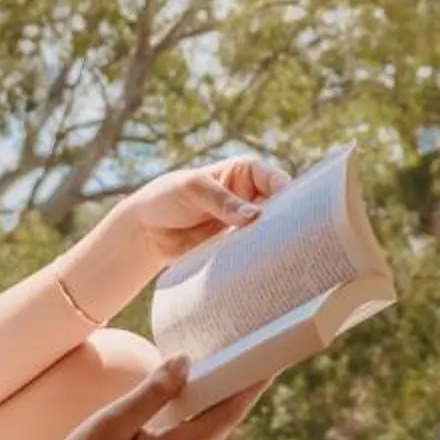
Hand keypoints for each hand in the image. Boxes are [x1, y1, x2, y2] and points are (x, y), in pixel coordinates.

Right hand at [38, 355, 272, 439]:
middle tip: (260, 356)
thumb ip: (153, 393)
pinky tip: (199, 392)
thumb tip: (186, 363)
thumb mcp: (115, 421)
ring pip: (211, 428)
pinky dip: (204, 410)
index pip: (226, 414)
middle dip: (243, 389)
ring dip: (224, 399)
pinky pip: (196, 433)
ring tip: (236, 368)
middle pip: (224, 420)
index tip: (270, 362)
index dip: (250, 388)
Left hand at [113, 157, 289, 272]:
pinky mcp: (237, 246)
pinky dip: (260, 257)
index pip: (275, 179)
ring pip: (270, 231)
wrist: (146, 231)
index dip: (288, 192)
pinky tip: (266, 267)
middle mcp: (250, 196)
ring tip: (281, 255)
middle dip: (287, 220)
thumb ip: (223, 202)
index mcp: (244, 172)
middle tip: (292, 237)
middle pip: (280, 207)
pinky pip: (255, 251)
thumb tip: (256, 215)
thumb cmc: (166, 197)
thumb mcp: (193, 191)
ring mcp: (245, 223)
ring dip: (274, 241)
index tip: (294, 211)